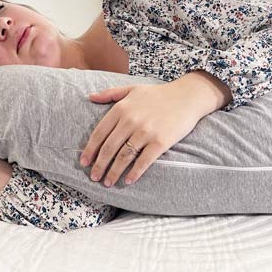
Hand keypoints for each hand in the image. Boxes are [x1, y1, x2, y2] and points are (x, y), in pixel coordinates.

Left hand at [81, 83, 204, 186]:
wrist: (187, 96)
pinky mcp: (160, 142)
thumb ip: (110, 93)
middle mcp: (131, 121)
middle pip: (109, 148)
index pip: (99, 133)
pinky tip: (128, 180)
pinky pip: (144, 161)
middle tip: (94, 177)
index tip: (84, 162)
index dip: (90, 150)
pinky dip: (134, 173)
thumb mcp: (132, 89)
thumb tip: (89, 97)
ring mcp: (146, 132)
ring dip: (114, 172)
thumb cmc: (159, 94)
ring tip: (107, 182)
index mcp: (121, 109)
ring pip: (124, 157)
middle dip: (99, 165)